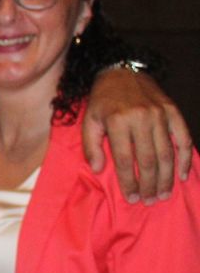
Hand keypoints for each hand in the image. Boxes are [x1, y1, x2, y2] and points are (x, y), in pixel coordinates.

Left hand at [83, 67, 192, 202]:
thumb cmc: (102, 101)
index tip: (131, 198)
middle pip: (148, 159)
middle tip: (149, 201)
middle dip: (149, 184)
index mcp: (117, 121)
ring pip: (166, 152)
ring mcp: (160, 114)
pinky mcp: (173, 111)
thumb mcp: (88, 120)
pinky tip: (182, 175)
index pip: (124, 159)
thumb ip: (90, 146)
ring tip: (163, 194)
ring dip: (166, 177)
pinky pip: (183, 137)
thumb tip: (98, 169)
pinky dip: (184, 158)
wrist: (121, 71)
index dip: (128, 181)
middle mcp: (141, 118)